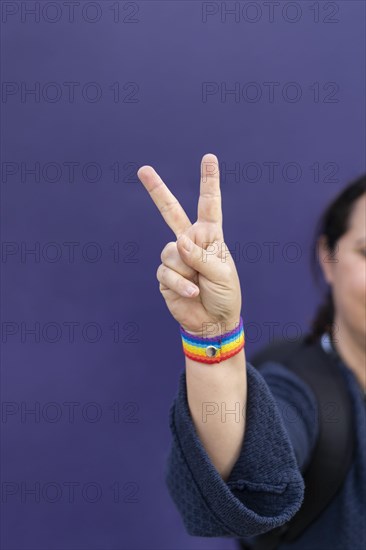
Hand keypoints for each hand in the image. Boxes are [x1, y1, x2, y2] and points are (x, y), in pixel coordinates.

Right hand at [137, 153, 241, 336]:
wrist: (212, 322)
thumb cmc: (225, 294)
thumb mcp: (222, 273)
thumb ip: (201, 256)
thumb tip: (178, 242)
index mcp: (210, 236)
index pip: (209, 205)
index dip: (208, 181)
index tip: (208, 158)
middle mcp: (190, 242)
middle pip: (170, 211)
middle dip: (156, 190)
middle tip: (143, 169)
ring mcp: (175, 258)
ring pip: (171, 253)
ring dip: (186, 272)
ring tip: (199, 284)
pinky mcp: (165, 275)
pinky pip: (167, 273)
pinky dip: (181, 285)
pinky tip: (192, 293)